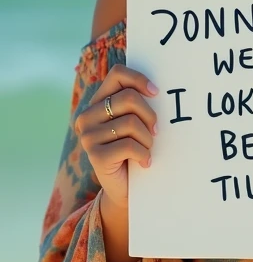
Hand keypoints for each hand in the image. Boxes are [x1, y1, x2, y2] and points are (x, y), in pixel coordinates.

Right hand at [74, 64, 158, 211]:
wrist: (126, 188)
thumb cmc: (134, 149)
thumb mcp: (135, 122)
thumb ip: (137, 103)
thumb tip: (157, 89)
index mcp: (97, 102)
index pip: (117, 74)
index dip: (139, 79)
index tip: (156, 93)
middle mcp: (87, 116)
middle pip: (129, 98)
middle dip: (150, 116)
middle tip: (155, 132)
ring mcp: (88, 136)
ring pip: (131, 123)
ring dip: (147, 140)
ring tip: (146, 149)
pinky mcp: (95, 155)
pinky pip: (130, 146)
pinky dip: (144, 155)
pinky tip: (144, 162)